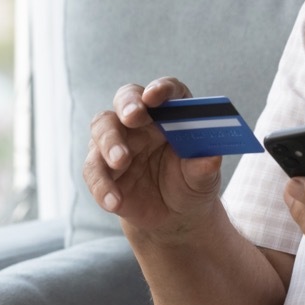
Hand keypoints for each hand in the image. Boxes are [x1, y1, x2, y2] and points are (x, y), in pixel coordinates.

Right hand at [83, 78, 223, 243]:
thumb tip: (210, 159)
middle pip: (127, 99)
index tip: (155, 96)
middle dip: (128, 104)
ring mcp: (118, 142)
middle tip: (133, 117)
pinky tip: (113, 200)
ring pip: (102, 128)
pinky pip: (94, 170)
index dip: (161, 89)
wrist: (174, 215)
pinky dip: (102, 185)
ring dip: (109, 142)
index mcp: (171, 113)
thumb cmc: (191, 183)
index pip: (167, 89)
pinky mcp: (102, 168)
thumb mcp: (202, 179)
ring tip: (120, 161)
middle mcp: (142, 121)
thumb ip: (203, 168)